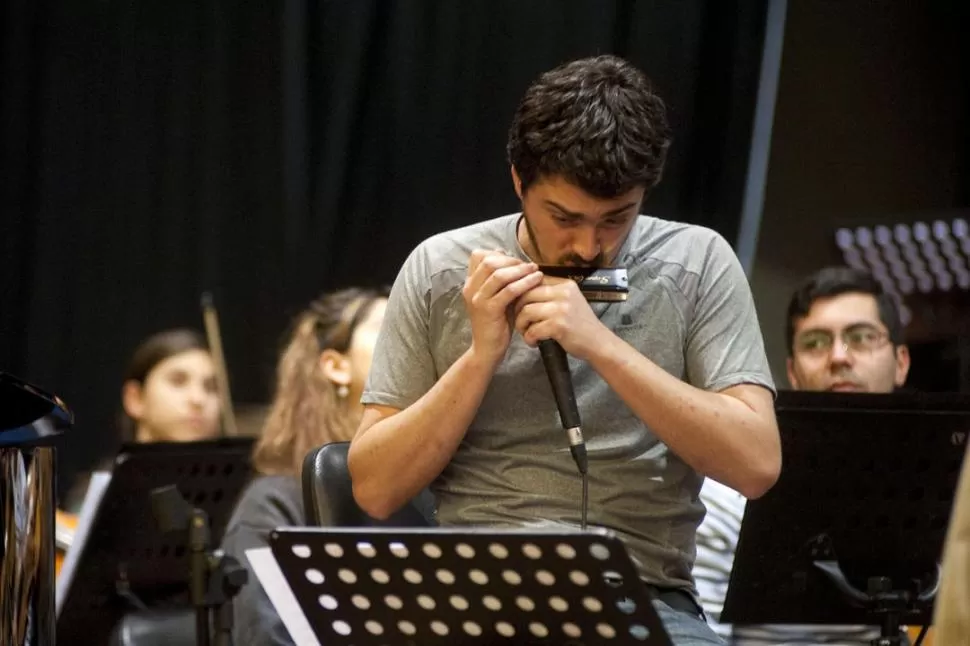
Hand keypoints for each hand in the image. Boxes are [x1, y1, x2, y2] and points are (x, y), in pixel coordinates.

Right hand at [463, 250, 542, 367]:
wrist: (487, 349)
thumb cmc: (496, 322)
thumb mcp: (496, 296)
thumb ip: (501, 280)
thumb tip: (512, 259)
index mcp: (470, 283)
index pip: (479, 255)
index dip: (499, 254)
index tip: (516, 261)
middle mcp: (470, 288)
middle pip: (489, 261)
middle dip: (512, 261)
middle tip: (529, 265)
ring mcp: (478, 299)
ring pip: (499, 275)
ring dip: (520, 270)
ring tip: (536, 270)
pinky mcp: (489, 310)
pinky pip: (508, 291)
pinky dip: (524, 283)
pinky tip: (536, 281)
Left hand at [512, 276, 606, 359]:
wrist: (598, 343)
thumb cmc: (579, 324)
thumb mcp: (569, 301)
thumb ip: (550, 294)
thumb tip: (521, 290)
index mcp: (565, 284)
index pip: (533, 280)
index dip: (521, 293)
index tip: (519, 306)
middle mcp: (563, 293)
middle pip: (526, 294)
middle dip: (517, 310)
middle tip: (520, 322)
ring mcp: (562, 309)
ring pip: (526, 311)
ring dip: (521, 325)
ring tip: (526, 333)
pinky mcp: (559, 326)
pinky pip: (532, 330)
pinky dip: (529, 338)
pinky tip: (534, 342)